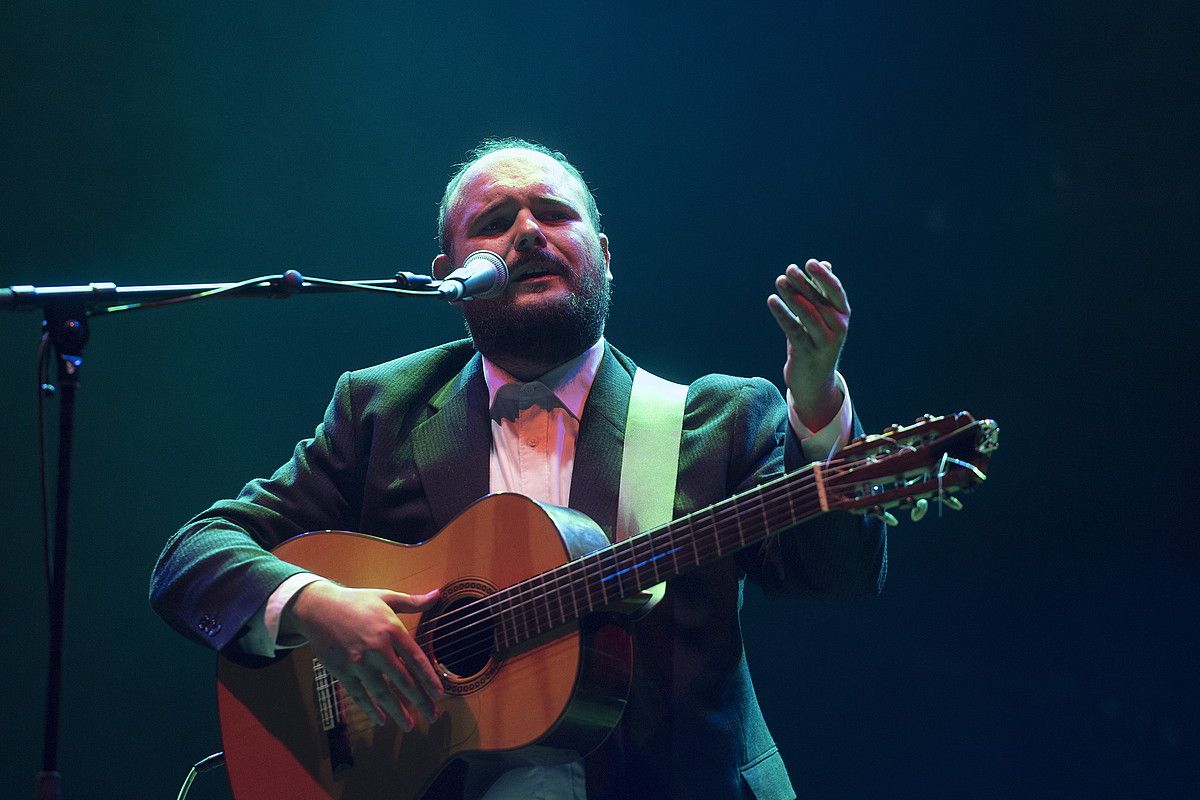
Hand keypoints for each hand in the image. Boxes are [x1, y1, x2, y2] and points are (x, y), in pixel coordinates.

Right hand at [282, 581, 444, 729]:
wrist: (318, 608)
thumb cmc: (356, 602)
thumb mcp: (386, 597)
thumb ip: (412, 602)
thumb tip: (438, 594)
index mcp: (391, 629)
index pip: (416, 658)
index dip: (429, 678)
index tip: (440, 694)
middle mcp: (377, 648)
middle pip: (403, 680)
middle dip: (420, 701)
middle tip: (432, 716)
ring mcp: (358, 662)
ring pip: (382, 692)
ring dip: (397, 711)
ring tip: (409, 725)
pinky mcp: (341, 671)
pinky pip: (359, 694)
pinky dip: (371, 709)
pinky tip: (382, 720)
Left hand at [767, 259, 849, 430]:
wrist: (813, 380)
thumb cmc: (815, 341)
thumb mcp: (821, 316)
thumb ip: (822, 291)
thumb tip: (824, 264)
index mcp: (843, 315)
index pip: (836, 291)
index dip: (823, 277)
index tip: (809, 263)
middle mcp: (838, 328)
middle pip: (820, 301)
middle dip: (804, 284)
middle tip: (789, 269)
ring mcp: (825, 343)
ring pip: (808, 315)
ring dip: (793, 296)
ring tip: (779, 281)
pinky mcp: (808, 354)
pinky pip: (794, 331)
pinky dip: (782, 314)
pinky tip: (772, 301)